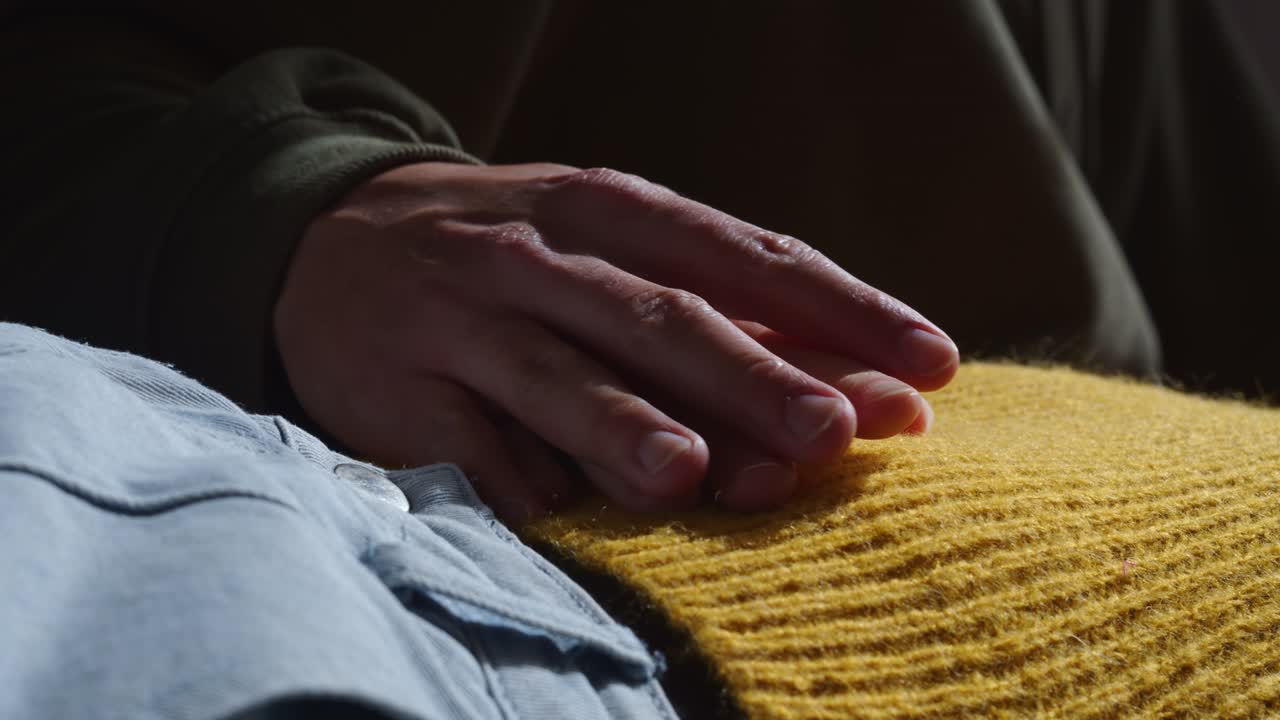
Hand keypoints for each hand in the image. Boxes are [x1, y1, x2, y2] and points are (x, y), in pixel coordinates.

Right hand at [273, 163, 956, 521]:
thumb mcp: (606, 248)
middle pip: (657, 316)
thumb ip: (714, 311)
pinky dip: (516, 479)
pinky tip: (564, 515)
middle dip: (754, 376)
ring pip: (551, 372)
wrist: (331, 236)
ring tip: (691, 474)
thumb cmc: (512, 253)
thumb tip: (851, 383)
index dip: (838, 310)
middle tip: (839, 432)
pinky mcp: (398, 385)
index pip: (742, 255)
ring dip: (621, 423)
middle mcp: (539, 252)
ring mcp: (462, 317)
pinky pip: (465, 441)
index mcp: (608, 209)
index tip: (927, 365)